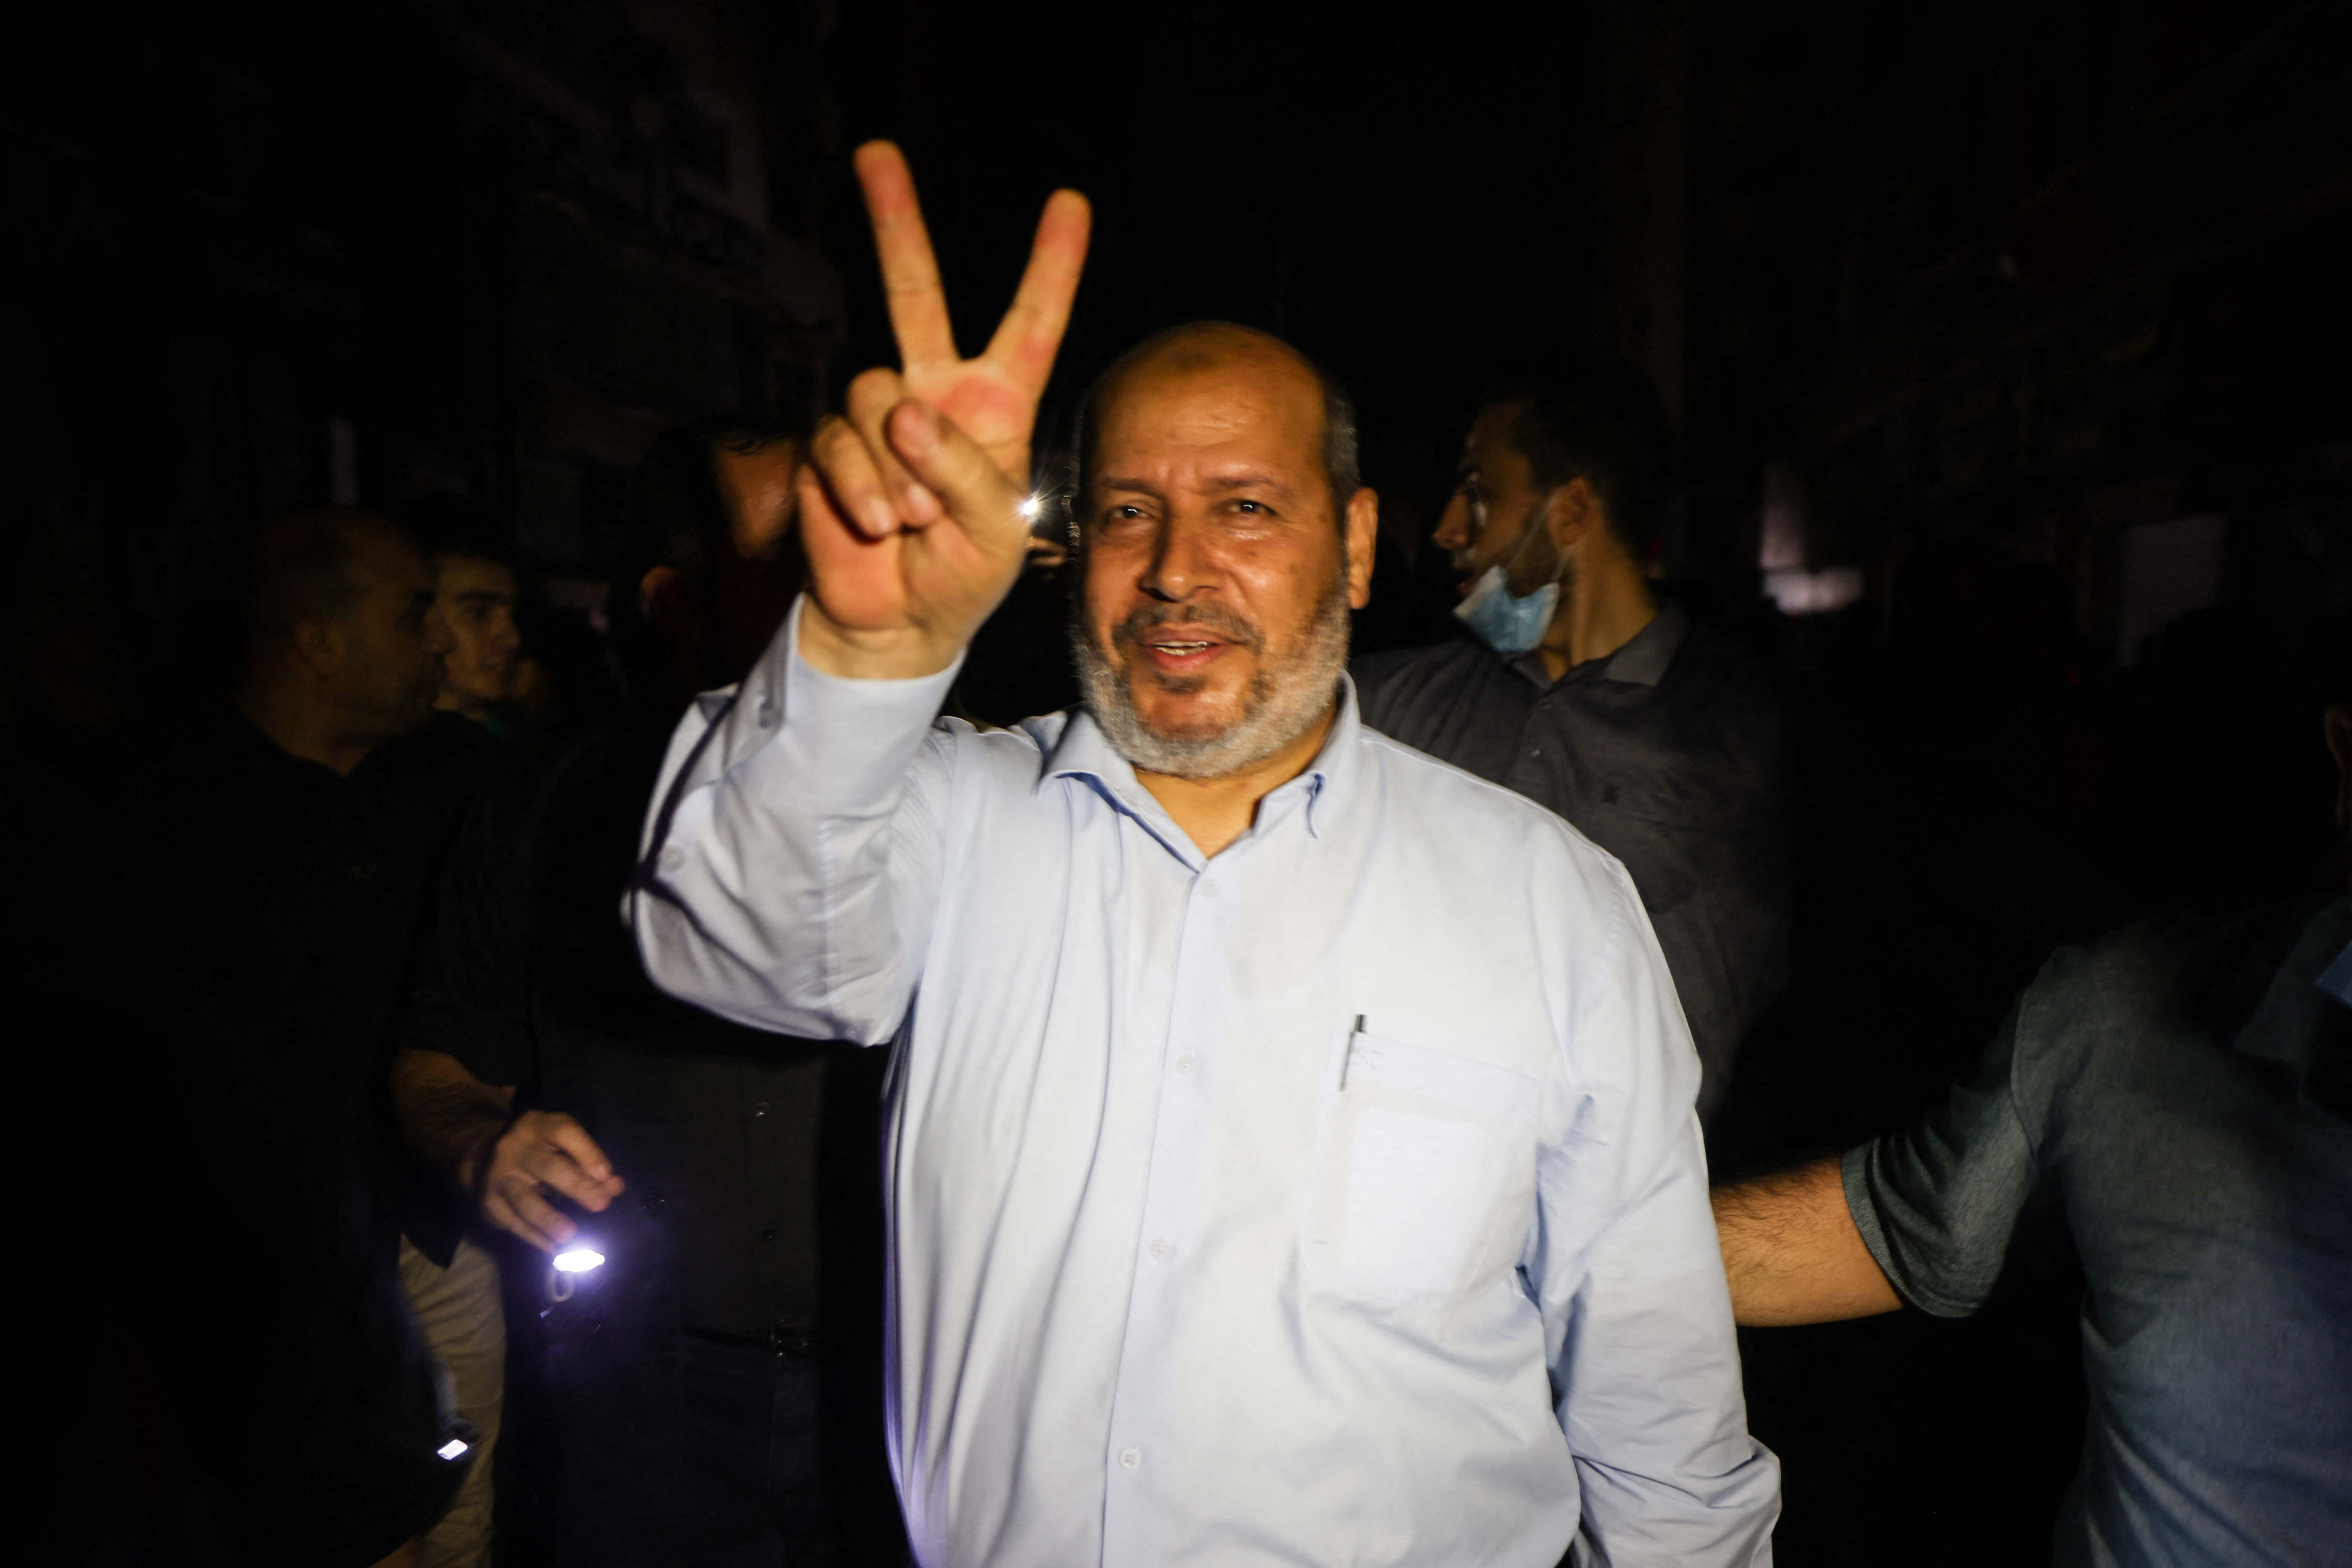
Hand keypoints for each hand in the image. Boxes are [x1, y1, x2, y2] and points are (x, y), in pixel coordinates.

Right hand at [472, 1110, 625, 1252]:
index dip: (587, 1152)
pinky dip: (534, 1236)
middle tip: (600, 1204)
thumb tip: (615, 1187)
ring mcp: (499, 1176)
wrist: (482, 1156)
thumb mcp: (562, 1145)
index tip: (606, 1174)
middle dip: (576, 1185)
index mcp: (538, 1126)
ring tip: (570, 1235)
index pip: (564, 1132)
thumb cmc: (538, 1150)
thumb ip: (589, 1163)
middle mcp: (515, 1148)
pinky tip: (553, 1248)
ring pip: (525, 1199)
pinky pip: (513, 1222)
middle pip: (547, 1166)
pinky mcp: (489, 1202)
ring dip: (549, 1219)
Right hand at [799, 141, 1090, 678]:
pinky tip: (878, 526)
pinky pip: (842, 443)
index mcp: (996, 404)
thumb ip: (966, 470)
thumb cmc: (964, 574)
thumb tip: (904, 414)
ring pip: (875, 394)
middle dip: (895, 220)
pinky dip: (863, 489)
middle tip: (875, 149)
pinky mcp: (831, 445)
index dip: (1052, 266)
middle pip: (914, 291)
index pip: (1031, 323)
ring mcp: (878, 415)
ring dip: (898, 468)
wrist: (900, 622)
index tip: (1070, 202)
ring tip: (914, 520)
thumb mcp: (997, 529)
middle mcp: (933, 392)